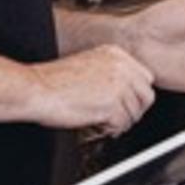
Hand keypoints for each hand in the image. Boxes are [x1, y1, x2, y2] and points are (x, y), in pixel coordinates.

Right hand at [31, 47, 159, 136]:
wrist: (38, 89)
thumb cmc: (55, 80)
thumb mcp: (89, 64)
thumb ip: (111, 73)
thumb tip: (127, 91)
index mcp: (116, 54)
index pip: (146, 78)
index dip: (136, 95)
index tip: (125, 102)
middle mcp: (121, 68)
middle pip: (147, 97)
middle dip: (134, 110)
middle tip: (117, 116)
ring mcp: (119, 86)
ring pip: (135, 114)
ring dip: (120, 122)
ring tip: (101, 120)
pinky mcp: (112, 106)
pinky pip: (122, 125)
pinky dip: (110, 130)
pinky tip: (95, 124)